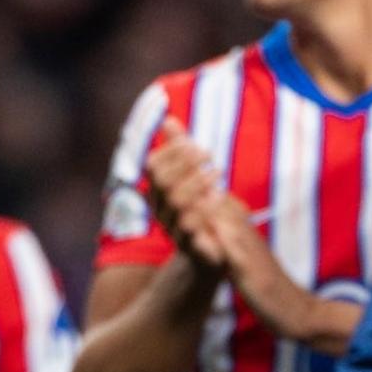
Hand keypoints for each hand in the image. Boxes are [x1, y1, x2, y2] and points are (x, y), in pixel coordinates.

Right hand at [145, 117, 231, 266]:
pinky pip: (192, 226)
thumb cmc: (200, 207)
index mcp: (157, 191)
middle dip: (185, 163)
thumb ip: (179, 149)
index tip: (194, 143)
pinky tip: (219, 196)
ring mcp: (172, 228)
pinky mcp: (189, 245)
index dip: (172, 151)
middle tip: (209, 154)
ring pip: (176, 202)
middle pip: (163, 181)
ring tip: (218, 172)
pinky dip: (206, 207)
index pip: (153, 166)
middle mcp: (160, 210)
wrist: (211, 252)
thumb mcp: (191, 175)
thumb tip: (168, 119)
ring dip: (198, 182)